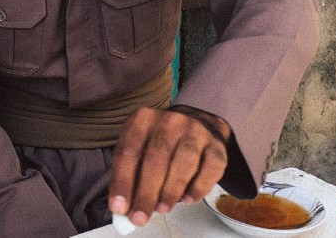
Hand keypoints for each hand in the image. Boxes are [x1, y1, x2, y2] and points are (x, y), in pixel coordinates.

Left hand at [108, 105, 230, 226]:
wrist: (199, 123)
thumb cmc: (161, 141)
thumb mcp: (139, 147)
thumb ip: (130, 174)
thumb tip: (122, 208)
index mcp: (142, 119)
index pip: (128, 152)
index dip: (122, 181)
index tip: (118, 207)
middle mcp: (169, 121)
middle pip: (155, 159)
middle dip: (146, 193)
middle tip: (139, 217)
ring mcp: (195, 131)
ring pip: (183, 163)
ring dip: (170, 190)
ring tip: (161, 209)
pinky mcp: (216, 146)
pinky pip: (210, 169)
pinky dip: (198, 187)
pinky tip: (187, 199)